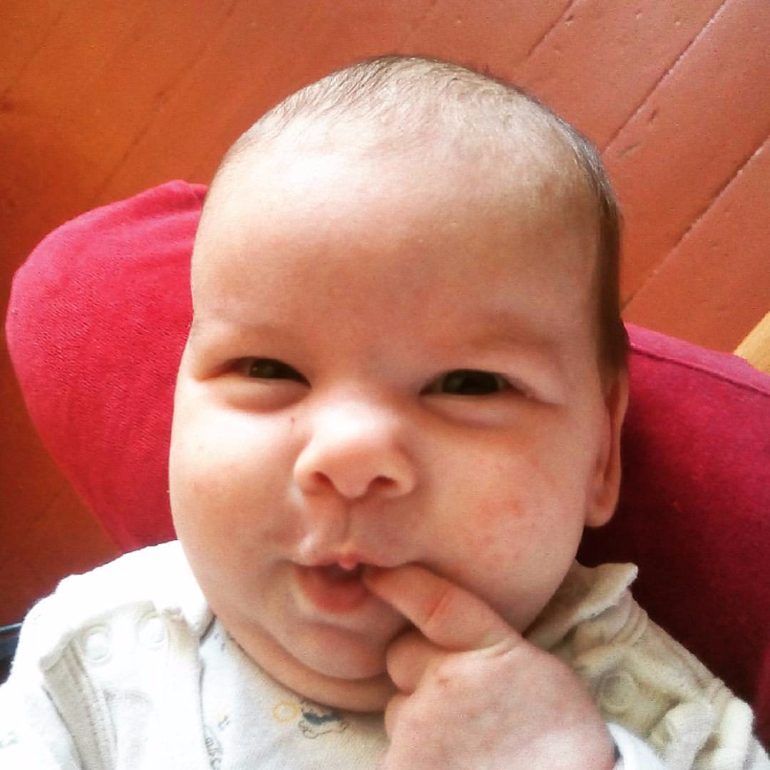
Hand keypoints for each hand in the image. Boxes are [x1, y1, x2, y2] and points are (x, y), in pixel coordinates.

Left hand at [363, 564, 615, 769]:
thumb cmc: (563, 742)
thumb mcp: (539, 670)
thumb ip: (490, 643)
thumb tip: (451, 630)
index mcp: (490, 648)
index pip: (433, 600)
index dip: (400, 583)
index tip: (375, 575)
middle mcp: (448, 680)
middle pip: (402, 655)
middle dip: (417, 669)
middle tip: (455, 699)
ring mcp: (422, 727)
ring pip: (398, 709)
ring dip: (418, 721)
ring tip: (464, 745)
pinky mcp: (404, 767)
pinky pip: (395, 752)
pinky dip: (416, 759)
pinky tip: (453, 765)